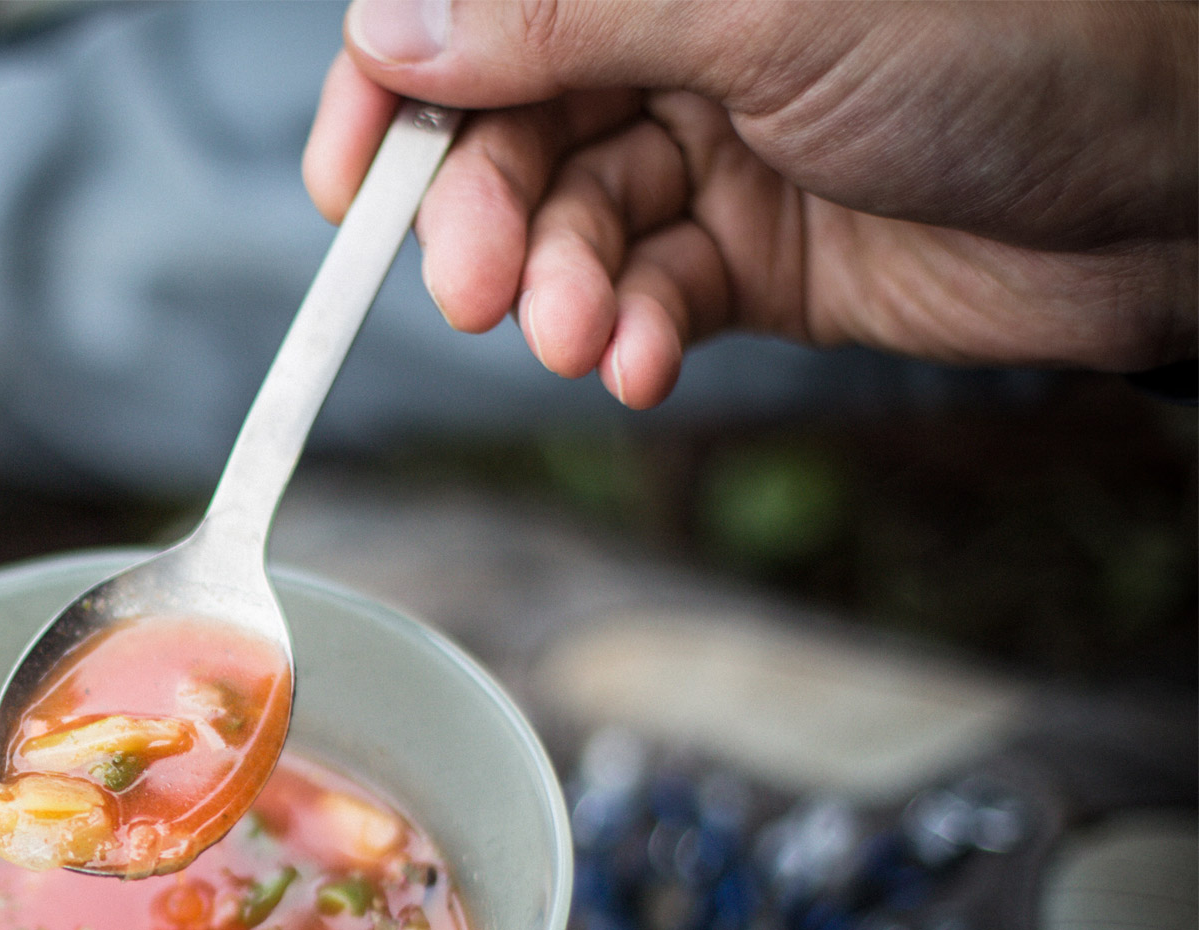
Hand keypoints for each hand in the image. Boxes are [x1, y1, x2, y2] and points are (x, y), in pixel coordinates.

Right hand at [302, 0, 1197, 406]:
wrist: (1173, 185)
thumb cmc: (1009, 39)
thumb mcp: (764, 12)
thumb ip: (567, 21)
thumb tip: (392, 31)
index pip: (477, 9)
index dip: (395, 88)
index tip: (350, 184)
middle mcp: (676, 36)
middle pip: (507, 128)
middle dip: (480, 215)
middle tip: (475, 291)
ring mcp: (714, 143)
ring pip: (566, 223)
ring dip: (554, 290)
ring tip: (578, 337)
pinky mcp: (750, 251)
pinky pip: (638, 294)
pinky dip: (624, 333)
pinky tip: (638, 359)